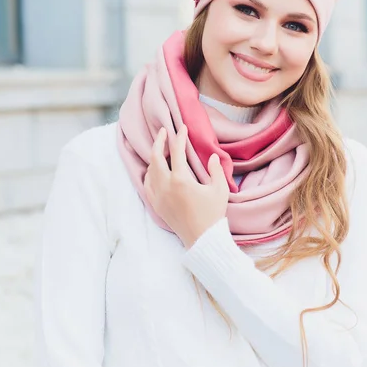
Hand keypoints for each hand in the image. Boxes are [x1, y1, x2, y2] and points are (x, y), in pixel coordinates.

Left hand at [144, 125, 229, 248]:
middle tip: (163, 131)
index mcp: (181, 180)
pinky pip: (147, 184)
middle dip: (159, 141)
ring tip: (161, 148)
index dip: (179, 137)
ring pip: (150, 170)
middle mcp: (166, 186)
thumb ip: (216, 170)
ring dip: (154, 156)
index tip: (182, 128)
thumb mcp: (220, 190)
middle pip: (156, 157)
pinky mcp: (156, 204)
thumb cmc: (213, 213)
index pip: (177, 152)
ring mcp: (158, 196)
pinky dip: (149, 173)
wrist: (202, 239)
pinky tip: (155, 169)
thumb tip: (212, 156)